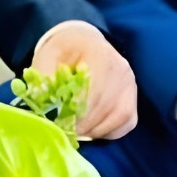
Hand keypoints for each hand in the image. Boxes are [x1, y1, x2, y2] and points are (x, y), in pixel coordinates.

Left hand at [30, 20, 141, 139]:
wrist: (81, 44)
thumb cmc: (62, 53)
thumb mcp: (46, 58)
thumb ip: (44, 80)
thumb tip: (45, 106)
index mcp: (100, 55)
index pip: (92, 92)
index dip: (74, 112)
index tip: (58, 124)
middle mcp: (121, 70)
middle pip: (104, 107)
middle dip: (81, 125)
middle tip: (62, 132)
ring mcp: (130, 86)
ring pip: (117, 119)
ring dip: (93, 130)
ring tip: (74, 130)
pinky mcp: (132, 100)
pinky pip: (125, 124)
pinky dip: (107, 131)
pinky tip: (90, 127)